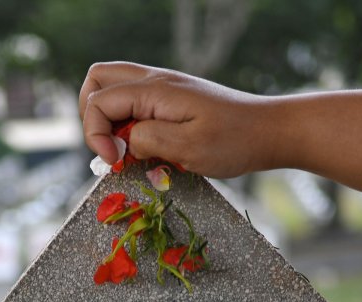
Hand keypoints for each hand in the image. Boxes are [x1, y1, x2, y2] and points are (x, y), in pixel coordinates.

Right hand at [79, 62, 275, 177]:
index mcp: (155, 89)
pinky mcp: (172, 100)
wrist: (270, 131)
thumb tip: (125, 142)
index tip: (114, 161)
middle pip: (98, 79)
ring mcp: (163, 88)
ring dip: (109, 120)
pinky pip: (135, 103)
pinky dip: (129, 124)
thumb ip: (148, 141)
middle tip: (109, 148)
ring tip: (126, 150)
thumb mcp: (189, 149)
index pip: (99, 100)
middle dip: (92, 116)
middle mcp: (155, 81)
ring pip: (114, 89)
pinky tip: (146, 148)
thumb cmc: (235, 141)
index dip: (95, 133)